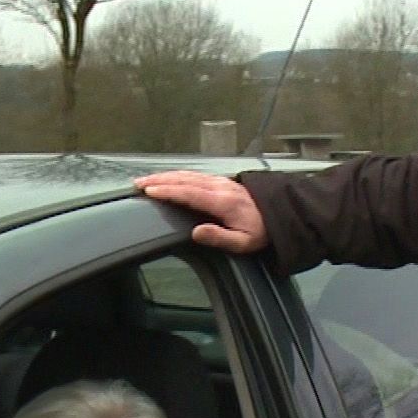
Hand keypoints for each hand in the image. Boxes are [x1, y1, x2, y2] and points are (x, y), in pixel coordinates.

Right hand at [135, 171, 268, 253]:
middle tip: (137, 183)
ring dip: (165, 176)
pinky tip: (168, 178)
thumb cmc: (261, 231)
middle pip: (184, 179)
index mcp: (223, 202)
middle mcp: (220, 187)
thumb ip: (219, 237)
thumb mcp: (243, 243)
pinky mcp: (222, 181)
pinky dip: (177, 175)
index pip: (189, 193)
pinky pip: (195, 174)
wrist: (280, 214)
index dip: (168, 191)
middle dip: (159, 180)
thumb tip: (195, 233)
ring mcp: (221, 182)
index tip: (149, 190)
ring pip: (188, 174)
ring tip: (146, 179)